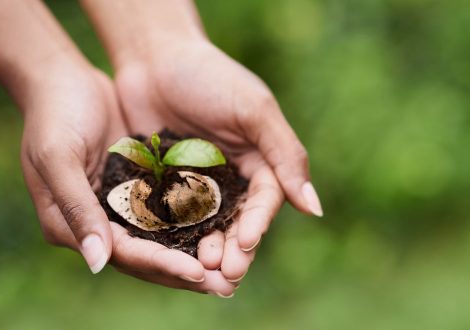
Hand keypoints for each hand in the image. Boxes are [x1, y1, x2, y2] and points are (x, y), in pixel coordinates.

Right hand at [19, 63, 236, 295]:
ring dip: (198, 252)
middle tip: (228, 284)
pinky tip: (226, 226)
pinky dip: (196, 221)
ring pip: (165, 239)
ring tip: (235, 264)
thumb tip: (99, 262)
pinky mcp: (142, 187)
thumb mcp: (58, 157)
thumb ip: (77, 208)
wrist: (63, 80)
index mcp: (72, 226)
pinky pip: (172, 210)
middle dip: (188, 271)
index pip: (125, 254)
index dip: (162, 264)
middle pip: (149, 257)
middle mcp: (101, 223)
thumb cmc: (53, 115)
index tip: (199, 273)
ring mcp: (123, 206)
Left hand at [114, 40, 322, 282]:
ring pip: (206, 226)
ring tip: (199, 273)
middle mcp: (232, 177)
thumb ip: (286, 155)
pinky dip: (173, 238)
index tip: (246, 243)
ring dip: (205, 251)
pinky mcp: (165, 186)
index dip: (257, 224)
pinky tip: (168, 255)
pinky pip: (171, 216)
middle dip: (233, 249)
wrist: (154, 55)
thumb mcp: (254, 110)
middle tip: (224, 275)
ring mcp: (197, 184)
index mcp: (260, 160)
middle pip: (237, 221)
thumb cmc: (209, 76)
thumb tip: (315, 207)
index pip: (266, 200)